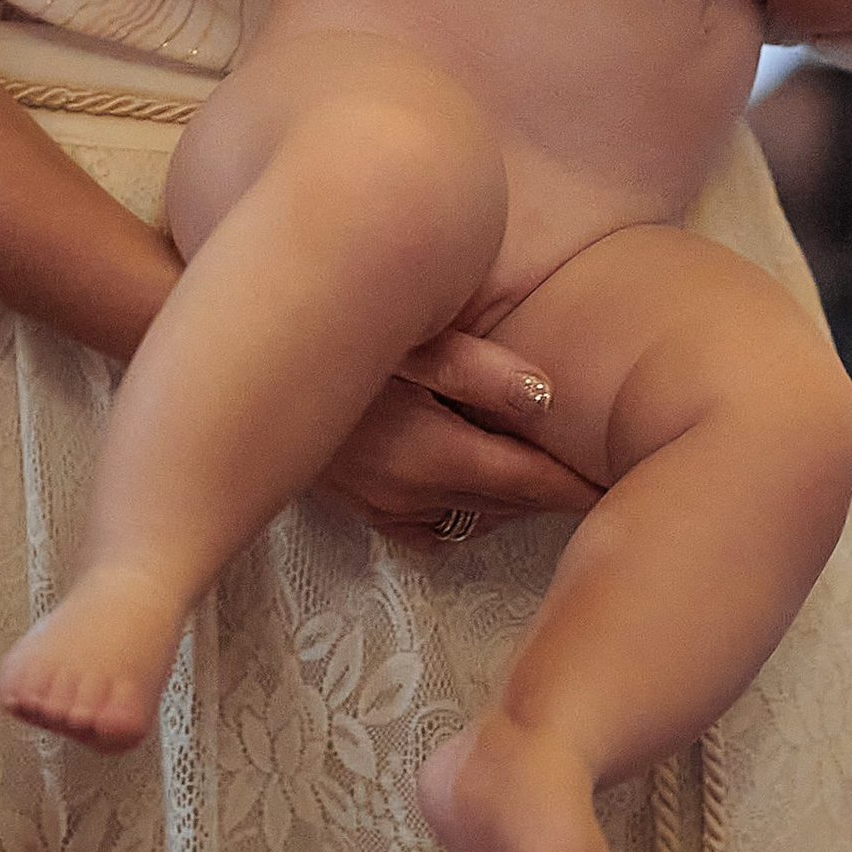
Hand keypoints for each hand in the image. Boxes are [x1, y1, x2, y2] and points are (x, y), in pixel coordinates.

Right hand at [316, 326, 600, 539]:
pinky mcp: (352, 502)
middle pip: (504, 504)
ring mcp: (376, 502)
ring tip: (550, 475)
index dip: (578, 483)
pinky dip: (456, 512)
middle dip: (553, 493)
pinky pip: (422, 526)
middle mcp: (407, 490)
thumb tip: (550, 398)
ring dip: (507, 502)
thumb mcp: (406, 334)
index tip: (624, 478)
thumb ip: (479, 367)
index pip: (528, 482)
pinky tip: (471, 482)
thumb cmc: (324, 325)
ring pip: (465, 516)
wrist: (228, 362)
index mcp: (430, 451)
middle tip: (605, 474)